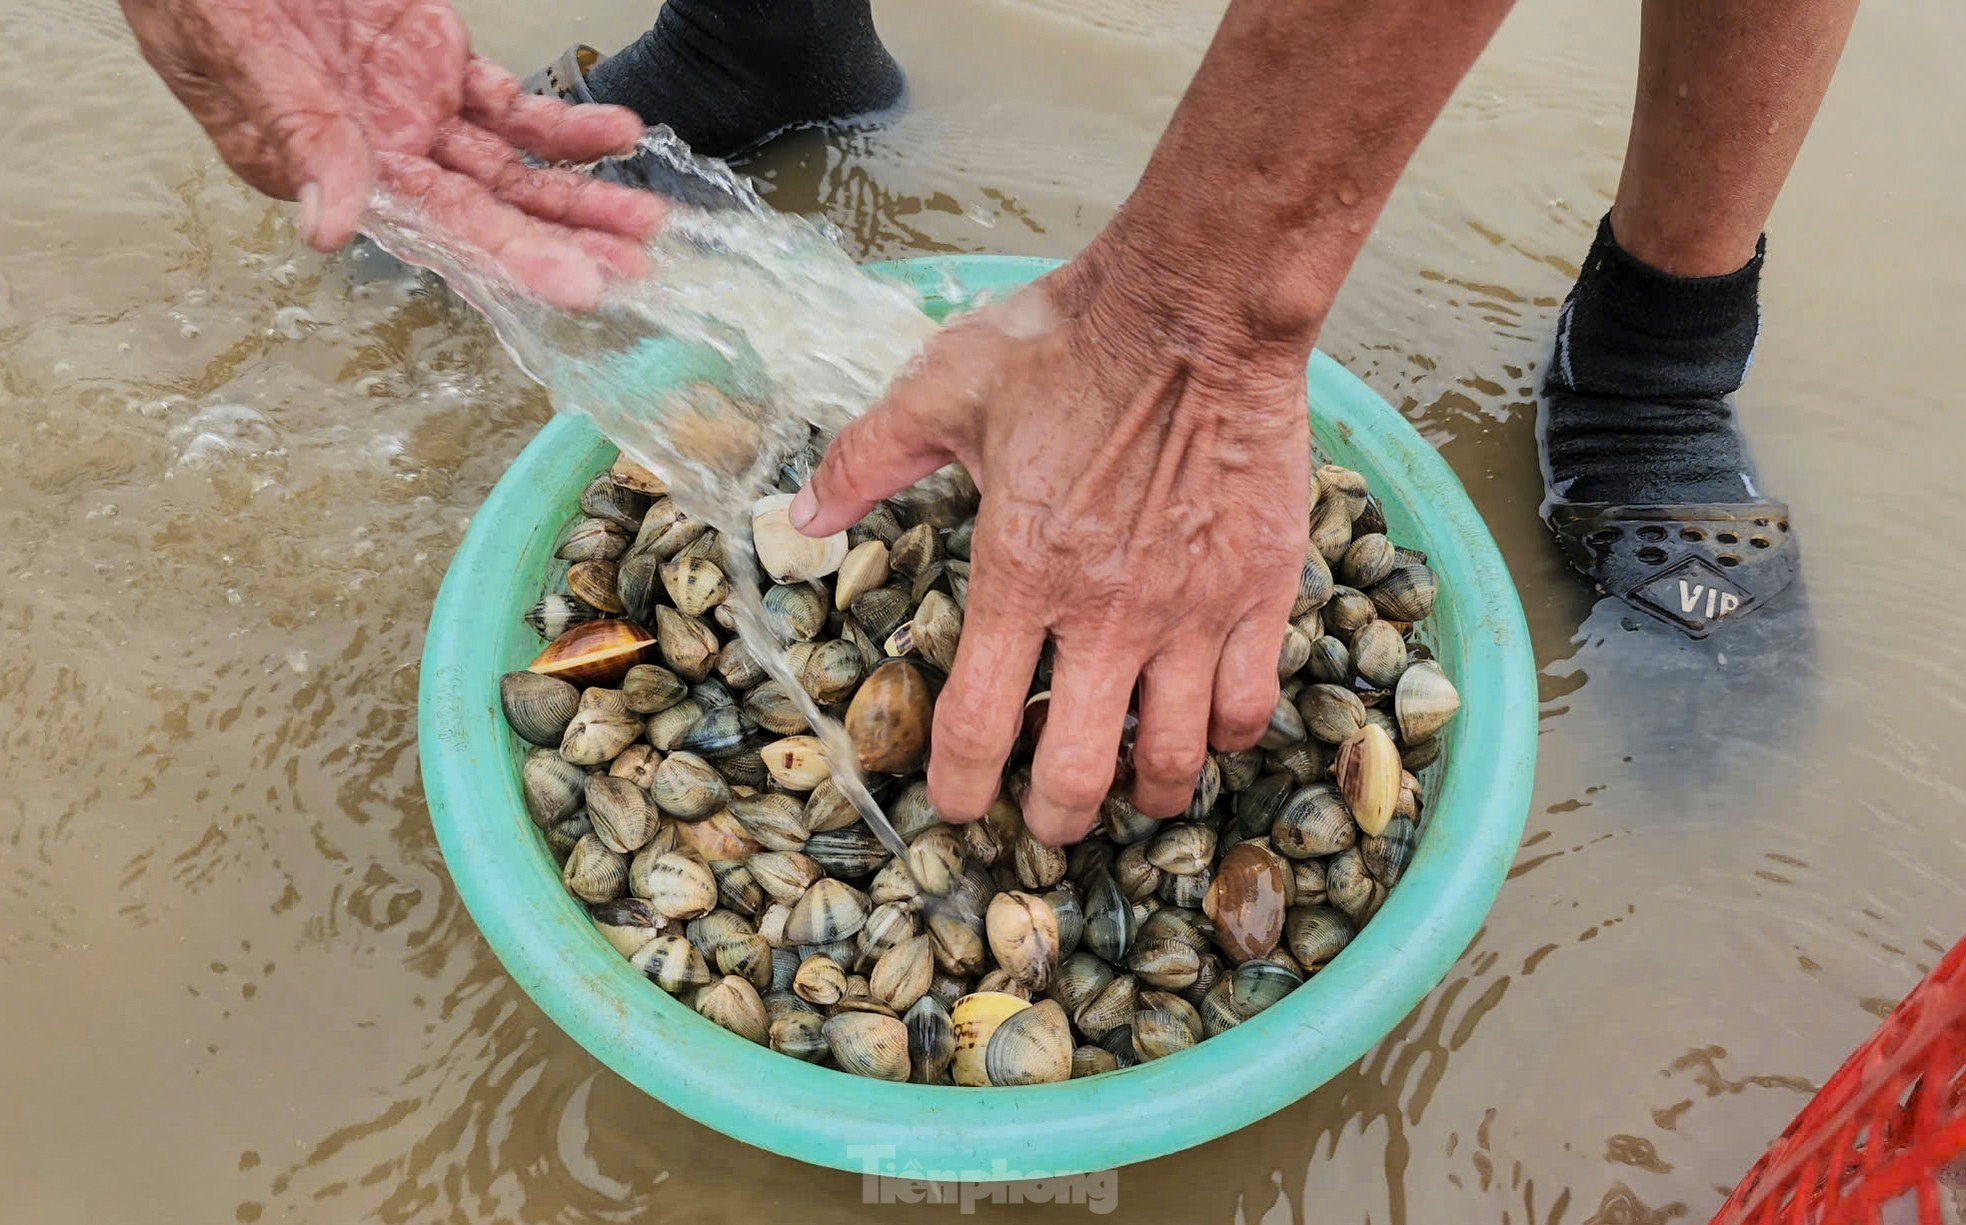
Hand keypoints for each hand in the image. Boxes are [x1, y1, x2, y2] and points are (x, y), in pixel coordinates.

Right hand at [121, 0, 662, 308]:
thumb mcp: (242, 57)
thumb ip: (299, 140)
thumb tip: (329, 232)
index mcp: (328, 171)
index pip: (433, 230)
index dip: (506, 261)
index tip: (572, 288)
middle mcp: (382, 156)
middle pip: (488, 212)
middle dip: (564, 242)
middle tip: (633, 270)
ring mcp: (415, 111)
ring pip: (512, 168)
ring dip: (579, 195)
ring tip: (647, 218)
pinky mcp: (440, 63)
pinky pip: (513, 108)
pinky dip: (565, 124)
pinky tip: (618, 133)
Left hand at [791, 236, 1314, 843]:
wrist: (1198, 306)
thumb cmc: (1067, 341)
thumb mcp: (941, 387)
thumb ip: (866, 460)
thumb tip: (799, 516)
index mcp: (1019, 574)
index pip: (975, 729)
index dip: (957, 790)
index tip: (953, 809)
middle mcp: (1106, 614)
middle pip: (1078, 775)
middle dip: (1053, 820)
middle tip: (1045, 821)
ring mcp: (1192, 610)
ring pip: (1174, 757)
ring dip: (1147, 793)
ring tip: (1133, 791)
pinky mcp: (1262, 591)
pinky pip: (1252, 703)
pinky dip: (1228, 734)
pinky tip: (1210, 723)